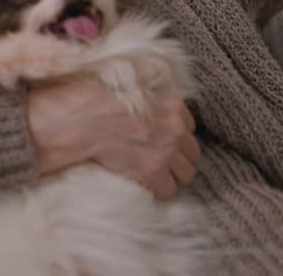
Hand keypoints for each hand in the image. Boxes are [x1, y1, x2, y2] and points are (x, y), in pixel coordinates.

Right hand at [26, 79, 199, 199]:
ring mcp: (168, 152)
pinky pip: (169, 190)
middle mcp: (177, 129)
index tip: (164, 143)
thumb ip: (154, 102)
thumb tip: (153, 110)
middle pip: (193, 155)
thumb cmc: (105, 104)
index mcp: (174, 107)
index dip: (177, 139)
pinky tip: (146, 184)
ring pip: (186, 175)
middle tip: (160, 163)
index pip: (190, 130)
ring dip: (172, 177)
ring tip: (154, 177)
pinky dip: (158, 190)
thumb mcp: (137, 91)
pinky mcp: (155, 172)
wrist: (90, 120)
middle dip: (179, 160)